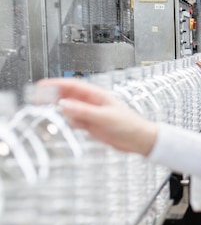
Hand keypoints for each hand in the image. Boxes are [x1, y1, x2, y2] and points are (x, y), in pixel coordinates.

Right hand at [38, 78, 157, 156]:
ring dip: (62, 111)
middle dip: (53, 96)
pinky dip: (71, 123)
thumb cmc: (129, 124)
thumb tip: (64, 105)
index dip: (56, 84)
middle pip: (68, 96)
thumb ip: (84, 111)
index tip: (42, 85)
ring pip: (70, 109)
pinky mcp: (91, 125)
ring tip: (53, 114)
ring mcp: (91, 114)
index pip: (73, 86)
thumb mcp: (105, 117)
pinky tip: (73, 126)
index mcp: (97, 95)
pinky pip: (75, 121)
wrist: (139, 140)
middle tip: (37, 99)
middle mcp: (92, 103)